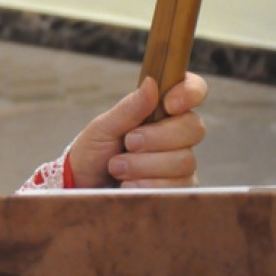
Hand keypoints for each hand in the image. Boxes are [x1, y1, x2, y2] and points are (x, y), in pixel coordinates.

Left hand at [68, 73, 206, 187]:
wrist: (83, 188)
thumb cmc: (93, 152)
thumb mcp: (104, 127)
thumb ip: (130, 108)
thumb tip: (151, 83)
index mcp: (161, 110)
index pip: (193, 90)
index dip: (189, 93)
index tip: (168, 105)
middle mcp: (177, 136)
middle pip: (193, 128)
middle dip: (157, 137)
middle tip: (128, 143)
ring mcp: (181, 165)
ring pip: (184, 161)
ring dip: (144, 165)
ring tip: (117, 168)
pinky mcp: (179, 192)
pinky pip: (177, 188)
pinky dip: (147, 186)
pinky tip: (128, 186)